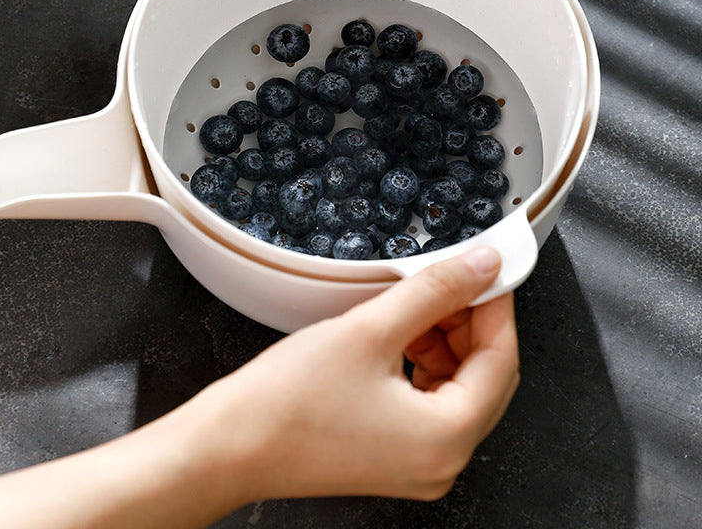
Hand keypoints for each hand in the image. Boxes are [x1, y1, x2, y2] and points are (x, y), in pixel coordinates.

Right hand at [192, 246, 519, 503]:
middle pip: (483, 376)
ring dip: (445, 338)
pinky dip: (424, 361)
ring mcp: (418, 463)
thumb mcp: (371, 329)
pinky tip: (402, 332)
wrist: (231, 444)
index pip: (500, 359)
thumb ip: (434, 292)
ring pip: (457, 386)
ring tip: (417, 302)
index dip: (496, 305)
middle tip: (452, 278)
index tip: (488, 269)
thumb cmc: (288, 402)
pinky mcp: (394, 455)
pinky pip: (429, 401)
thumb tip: (480, 268)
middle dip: (469, 321)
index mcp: (446, 439)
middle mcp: (441, 461)